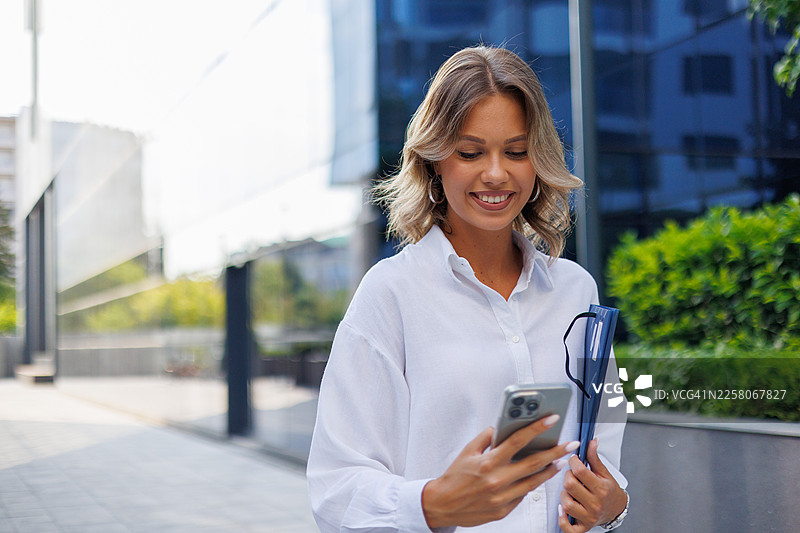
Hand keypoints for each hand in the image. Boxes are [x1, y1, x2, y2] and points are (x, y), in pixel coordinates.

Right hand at [422, 415, 577, 528]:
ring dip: (550, 470)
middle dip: (556, 451)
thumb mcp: (467, 451)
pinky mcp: (504, 510)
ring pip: (534, 482)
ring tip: (561, 460)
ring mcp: (502, 497)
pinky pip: (523, 495)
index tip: (552, 419)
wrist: (442, 505)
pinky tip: (538, 476)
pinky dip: (532, 484)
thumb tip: (501, 428)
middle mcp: (498, 480)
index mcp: (489, 462)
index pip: (518, 441)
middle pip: (534, 462)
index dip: (537, 428)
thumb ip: (486, 438)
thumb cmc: (454, 478)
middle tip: (570, 444)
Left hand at [558, 438, 626, 531]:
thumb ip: (595, 458)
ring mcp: (589, 516)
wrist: (617, 509)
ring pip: (566, 504)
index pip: (580, 472)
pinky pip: (568, 527)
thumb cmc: (609, 491)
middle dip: (567, 477)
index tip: (574, 460)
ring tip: (570, 491)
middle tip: (571, 476)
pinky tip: (562, 510)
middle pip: (570, 486)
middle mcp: (595, 503)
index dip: (573, 462)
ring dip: (564, 495)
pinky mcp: (584, 526)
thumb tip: (592, 442)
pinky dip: (562, 520)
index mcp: (601, 489)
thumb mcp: (604, 473)